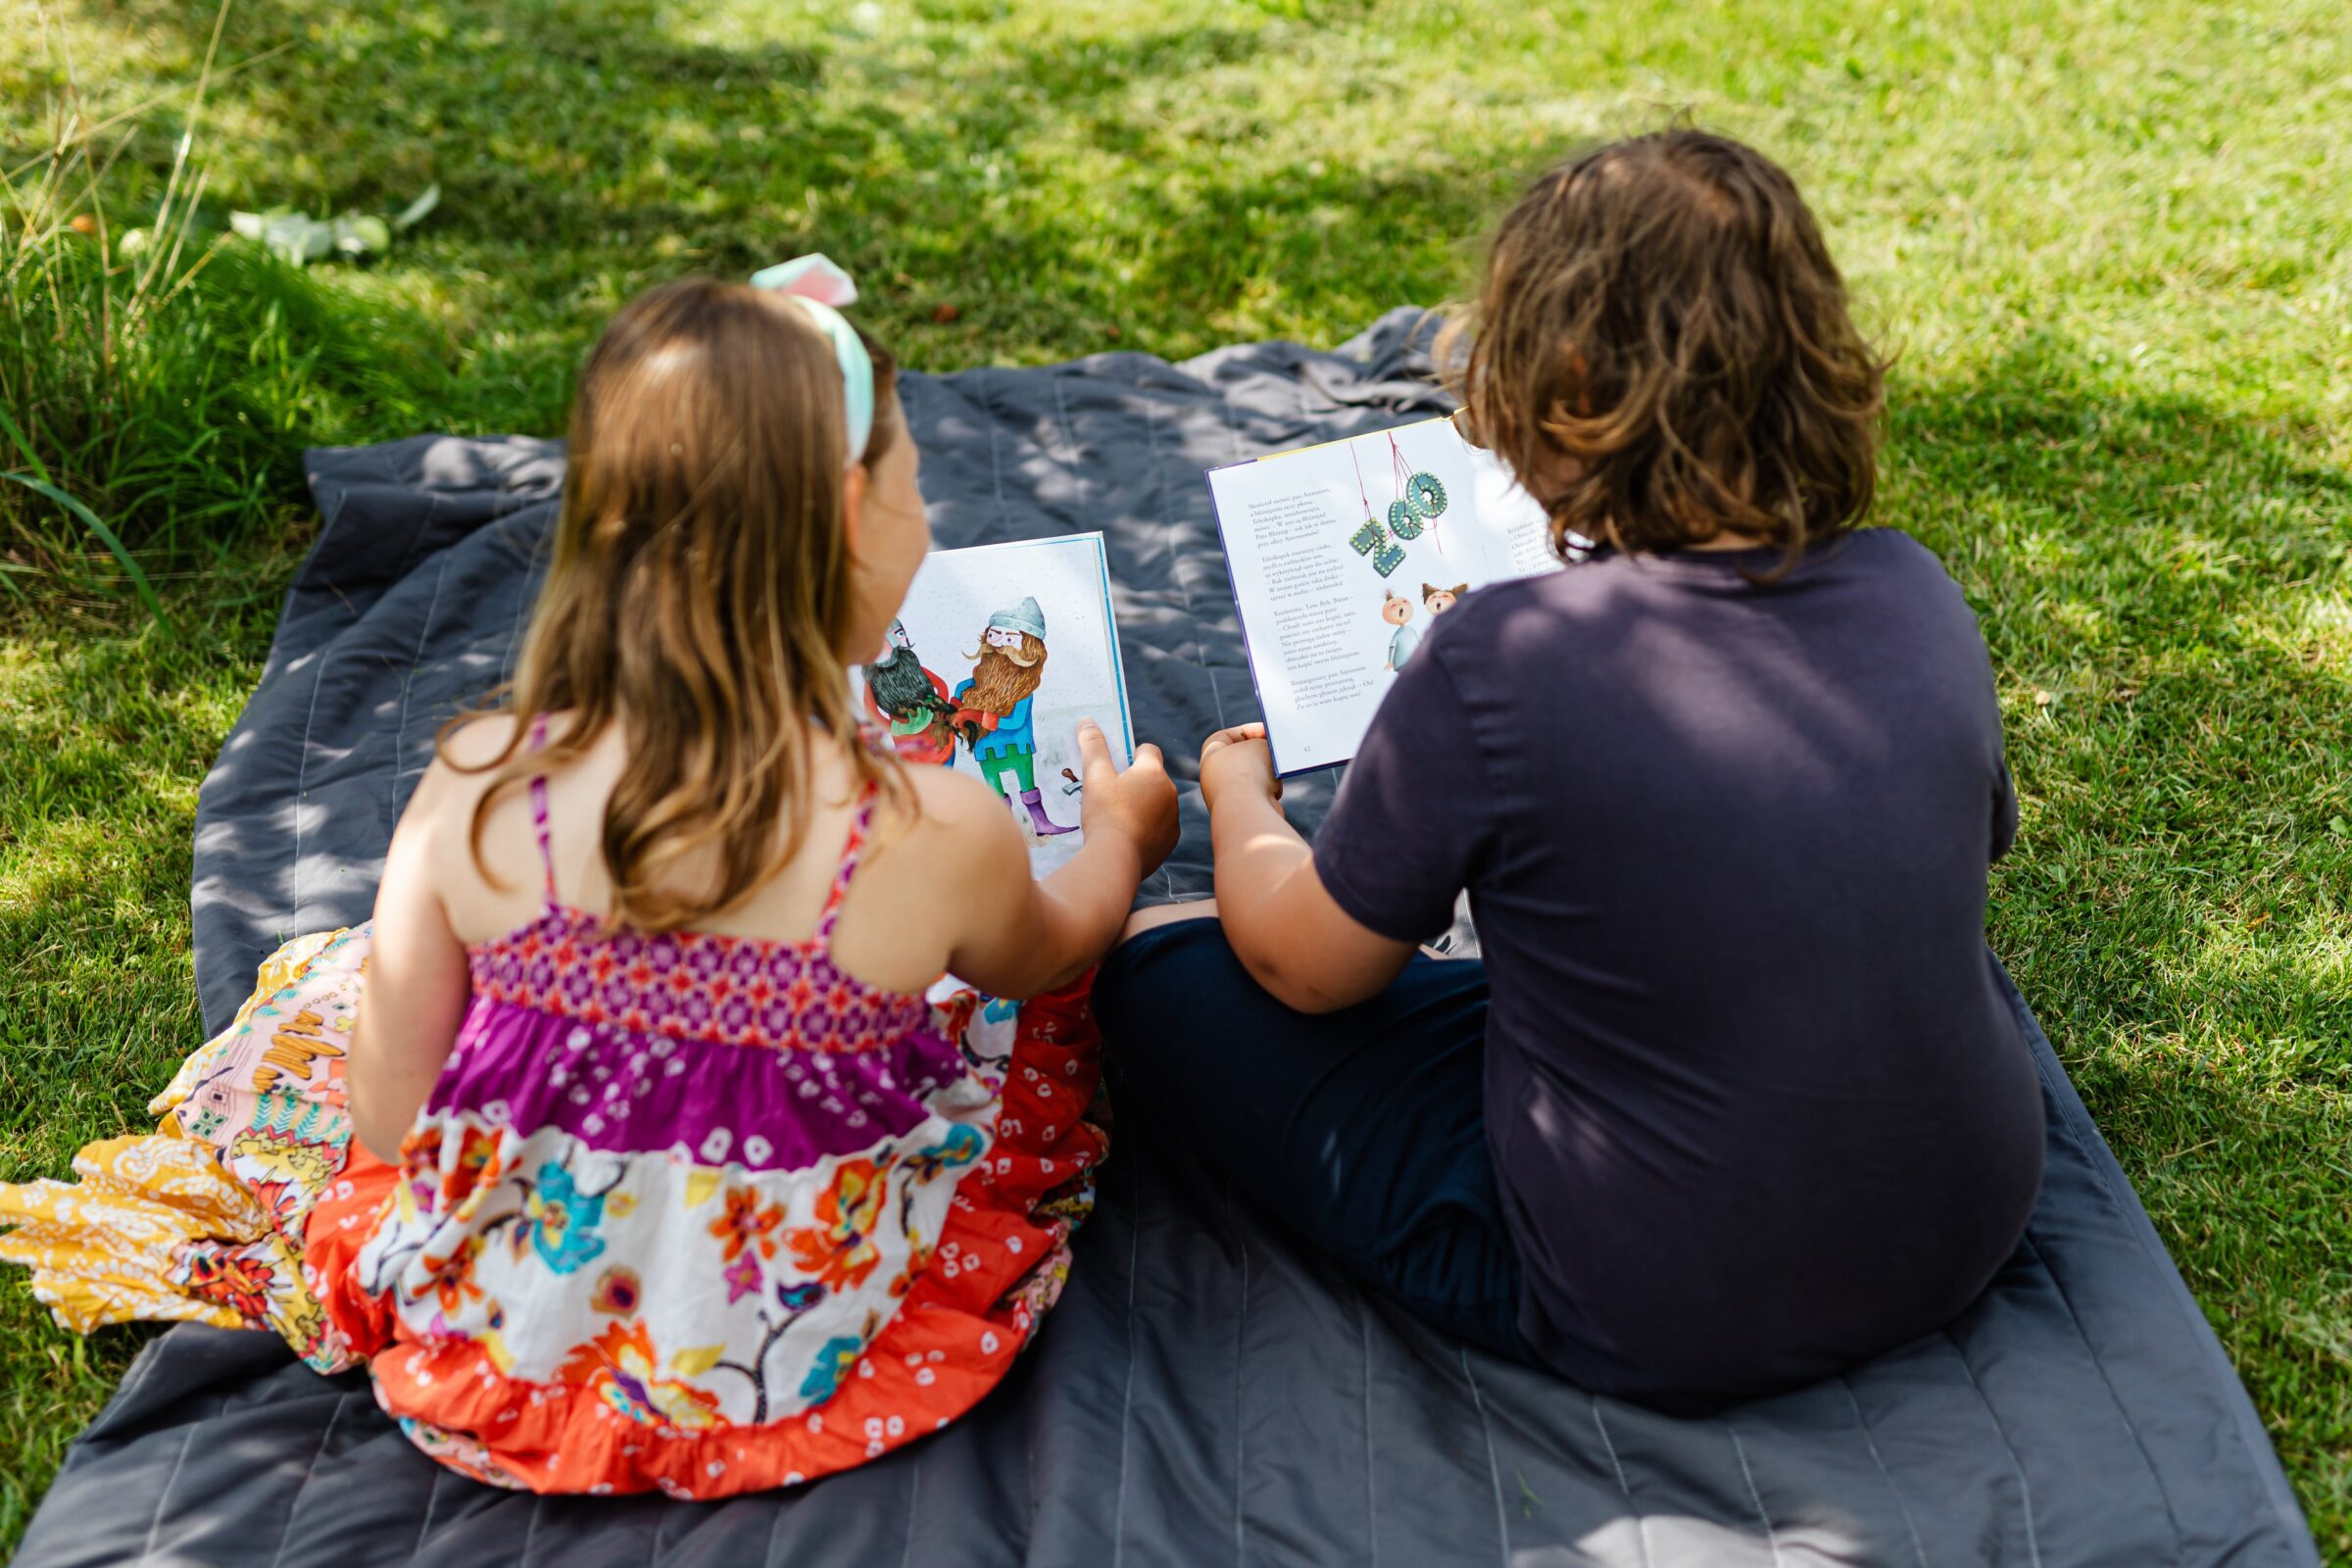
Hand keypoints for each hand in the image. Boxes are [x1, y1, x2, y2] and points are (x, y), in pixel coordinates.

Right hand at [1076, 719, 1178, 874]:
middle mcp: (1170, 792)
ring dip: (1143, 805)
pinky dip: (1147, 828)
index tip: (1115, 768)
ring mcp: (1173, 818)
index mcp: (1153, 772)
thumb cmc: (1105, 813)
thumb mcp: (1094, 776)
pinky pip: (1159, 827)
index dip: (1131, 755)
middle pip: (1153, 777)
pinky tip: (1126, 836)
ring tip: (1117, 817)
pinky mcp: (1171, 841)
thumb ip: (1093, 746)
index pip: (1148, 750)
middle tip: (1111, 794)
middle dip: (1136, 782)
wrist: (1116, 860)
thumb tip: (1087, 721)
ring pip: (1158, 802)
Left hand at [1198, 723, 1279, 810]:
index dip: (1250, 730)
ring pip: (1254, 778)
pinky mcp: (1240, 812)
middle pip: (1242, 758)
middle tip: (1276, 750)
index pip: (1228, 735)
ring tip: (1275, 773)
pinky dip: (1268, 792)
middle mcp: (1213, 776)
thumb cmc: (1250, 772)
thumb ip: (1264, 744)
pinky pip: (1259, 795)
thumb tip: (1269, 755)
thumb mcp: (1260, 745)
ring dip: (1268, 774)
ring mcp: (1225, 796)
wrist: (1248, 811)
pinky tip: (1272, 793)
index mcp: (1210, 755)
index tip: (1269, 732)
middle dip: (1261, 754)